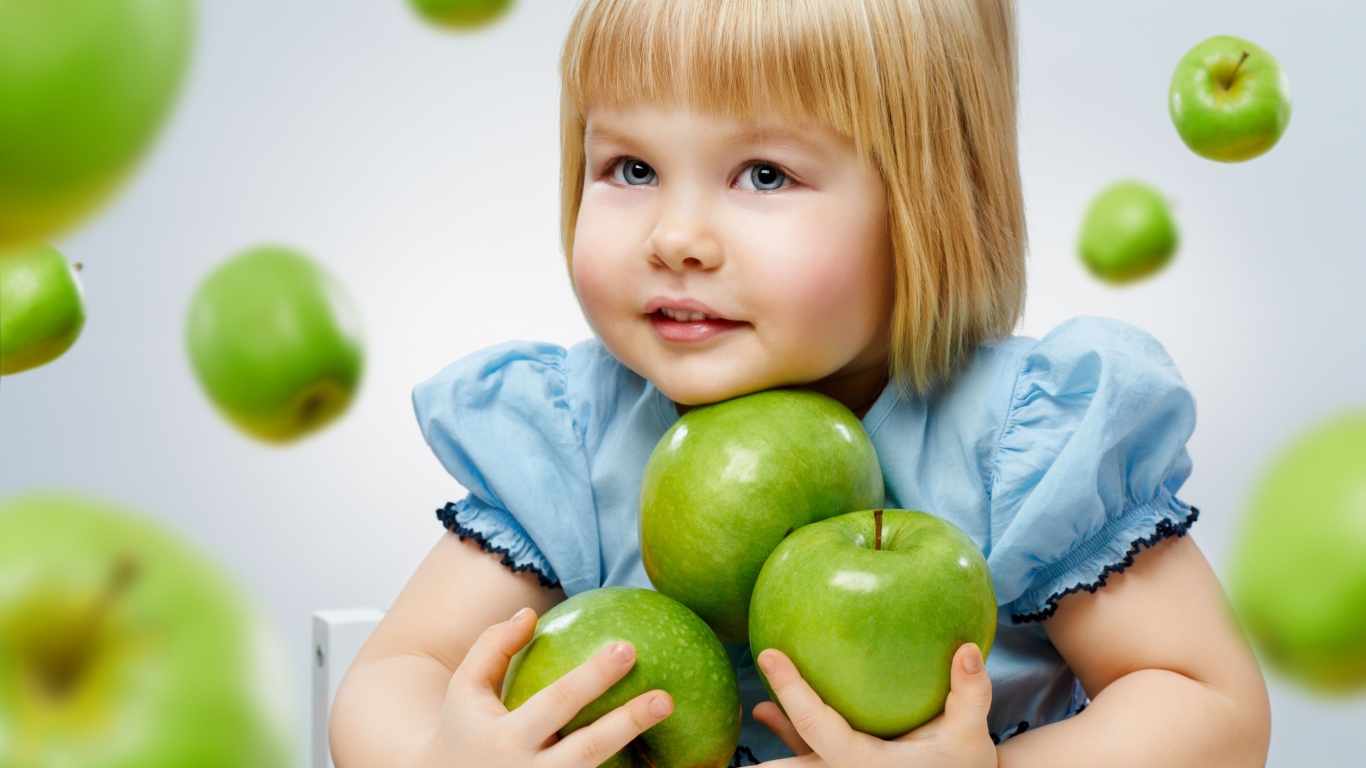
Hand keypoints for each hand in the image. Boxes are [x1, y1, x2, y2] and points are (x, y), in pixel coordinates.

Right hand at [413, 607, 673, 767]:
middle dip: (628, 723)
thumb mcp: (464, 688)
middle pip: (587, 750)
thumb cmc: (459, 731)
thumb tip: (529, 614)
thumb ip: (492, 647)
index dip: (594, 675)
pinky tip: (655, 760)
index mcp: (506, 737)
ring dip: (633, 752)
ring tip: (668, 723)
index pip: (559, 701)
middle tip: (664, 697)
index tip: (627, 648)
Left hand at [752, 643, 997, 767]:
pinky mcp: (848, 766)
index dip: (791, 690)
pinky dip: (792, 734)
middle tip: (725, 748)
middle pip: (794, 763)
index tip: (768, 654)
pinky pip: (813, 752)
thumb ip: (970, 693)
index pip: (817, 725)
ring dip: (778, 736)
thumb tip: (968, 649)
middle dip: (763, 763)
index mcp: (865, 764)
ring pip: (802, 758)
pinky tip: (768, 714)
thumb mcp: (971, 733)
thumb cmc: (967, 763)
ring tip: (756, 712)